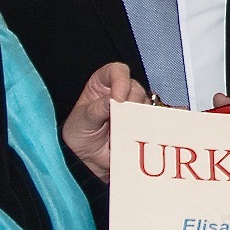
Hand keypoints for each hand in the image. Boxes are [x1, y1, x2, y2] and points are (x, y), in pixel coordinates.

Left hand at [61, 63, 148, 182]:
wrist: (85, 158)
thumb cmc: (79, 133)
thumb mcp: (83, 119)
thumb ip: (97, 109)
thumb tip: (113, 101)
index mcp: (103, 84)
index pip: (116, 71)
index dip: (120, 80)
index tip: (118, 98)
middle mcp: (120, 93)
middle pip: (135, 88)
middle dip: (131, 102)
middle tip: (123, 118)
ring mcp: (132, 109)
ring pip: (145, 105)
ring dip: (138, 118)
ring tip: (125, 131)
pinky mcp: (141, 125)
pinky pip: (150, 123)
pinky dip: (146, 128)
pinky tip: (137, 135)